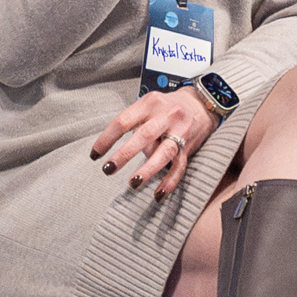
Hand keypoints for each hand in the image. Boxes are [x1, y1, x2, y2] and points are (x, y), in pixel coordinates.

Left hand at [91, 85, 219, 193]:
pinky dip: (169, 181)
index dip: (107, 139)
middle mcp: (166, 116)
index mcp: (149, 103)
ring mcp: (179, 131)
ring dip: (148, 170)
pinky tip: (158, 193)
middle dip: (124, 154)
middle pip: (144, 136)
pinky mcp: (188, 146)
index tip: (95, 155)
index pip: (123, 121)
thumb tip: (119, 152)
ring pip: (164, 153)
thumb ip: (135, 125)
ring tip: (133, 183)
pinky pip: (179, 166)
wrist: (201, 103)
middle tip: (108, 169)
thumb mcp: (148, 105)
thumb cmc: (167, 107)